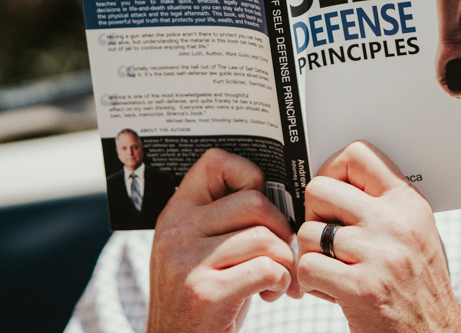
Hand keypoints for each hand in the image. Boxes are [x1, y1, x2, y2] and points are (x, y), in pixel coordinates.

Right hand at [147, 148, 300, 332]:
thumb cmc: (202, 300)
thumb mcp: (198, 251)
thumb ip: (223, 219)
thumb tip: (277, 191)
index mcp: (175, 213)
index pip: (214, 162)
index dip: (249, 175)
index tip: (262, 206)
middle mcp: (176, 232)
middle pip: (254, 202)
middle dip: (281, 229)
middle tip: (282, 254)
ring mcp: (187, 262)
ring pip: (265, 236)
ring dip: (285, 260)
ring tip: (278, 279)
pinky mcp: (205, 293)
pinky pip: (267, 268)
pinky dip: (281, 282)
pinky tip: (271, 293)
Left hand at [296, 141, 460, 332]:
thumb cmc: (421, 286)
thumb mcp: (416, 232)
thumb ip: (384, 204)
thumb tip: (341, 180)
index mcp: (407, 203)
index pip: (358, 154)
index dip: (332, 168)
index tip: (333, 194)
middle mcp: (394, 223)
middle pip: (319, 189)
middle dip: (313, 215)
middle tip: (325, 237)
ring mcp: (378, 254)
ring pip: (307, 232)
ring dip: (310, 254)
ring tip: (332, 269)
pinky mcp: (361, 288)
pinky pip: (307, 267)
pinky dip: (311, 283)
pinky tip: (331, 290)